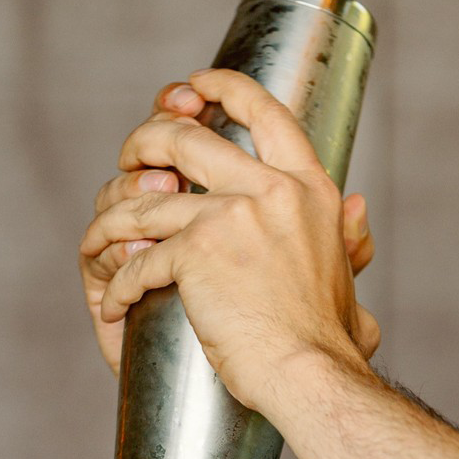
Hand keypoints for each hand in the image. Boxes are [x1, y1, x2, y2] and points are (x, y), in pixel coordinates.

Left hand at [79, 71, 380, 406]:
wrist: (310, 372)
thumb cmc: (327, 337)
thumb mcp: (347, 271)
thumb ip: (349, 236)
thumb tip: (357, 206)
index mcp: (309, 189)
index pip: (266, 112)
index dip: (223, 88)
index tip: (193, 86)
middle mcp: (271, 191)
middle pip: (186, 137)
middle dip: (146, 140)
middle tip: (131, 159)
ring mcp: (231, 218)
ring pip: (145, 197)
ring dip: (112, 217)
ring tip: (101, 237)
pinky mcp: (195, 253)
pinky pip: (136, 256)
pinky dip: (119, 283)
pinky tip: (116, 302)